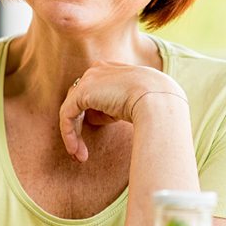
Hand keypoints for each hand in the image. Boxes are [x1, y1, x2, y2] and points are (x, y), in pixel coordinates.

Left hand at [58, 61, 187, 162]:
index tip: (95, 135)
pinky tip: (76, 150)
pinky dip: (69, 134)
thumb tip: (94, 118)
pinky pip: (67, 115)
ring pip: (71, 109)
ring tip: (80, 156)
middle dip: (78, 126)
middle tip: (81, 151)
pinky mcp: (82, 92)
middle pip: (78, 100)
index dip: (91, 114)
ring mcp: (89, 79)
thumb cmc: (153, 104)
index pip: (92, 91)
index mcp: (110, 69)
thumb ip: (112, 106)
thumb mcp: (131, 102)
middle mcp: (97, 70)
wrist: (158, 99)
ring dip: (73, 134)